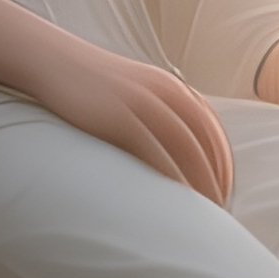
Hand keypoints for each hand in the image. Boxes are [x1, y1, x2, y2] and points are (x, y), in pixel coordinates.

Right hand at [0, 0, 233, 205]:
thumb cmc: (89, 88)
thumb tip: (168, 151)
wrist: (51, 61)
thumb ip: (154, 116)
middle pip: (205, 141)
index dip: (224, 162)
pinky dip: (172, 179)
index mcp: (171, 87)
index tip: (227, 192)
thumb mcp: (130, 95)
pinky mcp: (120, 116)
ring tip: (205, 216)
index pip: (211, 128)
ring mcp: (143, 103)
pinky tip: (177, 203)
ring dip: (200, 184)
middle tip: (220, 213)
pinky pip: (156, 152)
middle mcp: (164, 91)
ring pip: (187, 147)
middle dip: (217, 179)